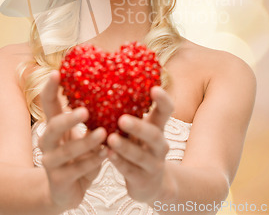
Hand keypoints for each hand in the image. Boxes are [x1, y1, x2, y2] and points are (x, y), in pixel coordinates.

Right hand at [39, 71, 106, 209]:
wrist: (66, 192)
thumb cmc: (79, 156)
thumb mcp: (82, 135)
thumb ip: (90, 118)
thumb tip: (110, 87)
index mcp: (54, 126)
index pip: (48, 103)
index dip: (50, 88)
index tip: (58, 72)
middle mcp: (48, 142)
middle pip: (52, 126)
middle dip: (68, 118)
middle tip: (85, 110)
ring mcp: (51, 162)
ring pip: (66, 150)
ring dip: (86, 141)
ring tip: (103, 133)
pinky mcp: (58, 180)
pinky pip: (76, 169)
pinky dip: (92, 161)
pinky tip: (106, 153)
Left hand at [106, 86, 173, 202]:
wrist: (151, 184)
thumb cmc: (138, 147)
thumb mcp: (138, 131)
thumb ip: (127, 113)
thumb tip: (102, 85)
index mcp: (158, 127)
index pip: (166, 111)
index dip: (163, 100)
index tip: (154, 88)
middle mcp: (159, 145)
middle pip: (154, 135)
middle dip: (139, 127)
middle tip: (122, 119)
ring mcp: (154, 164)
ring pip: (141, 156)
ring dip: (125, 147)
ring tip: (111, 139)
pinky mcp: (143, 180)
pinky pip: (131, 171)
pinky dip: (119, 162)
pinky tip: (108, 155)